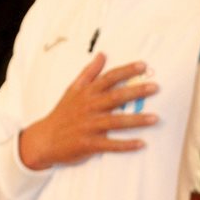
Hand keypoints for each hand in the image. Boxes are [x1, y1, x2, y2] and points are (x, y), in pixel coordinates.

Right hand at [17, 53, 157, 169]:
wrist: (44, 139)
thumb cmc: (63, 113)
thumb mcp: (73, 89)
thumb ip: (89, 72)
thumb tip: (102, 55)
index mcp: (87, 94)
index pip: (108, 78)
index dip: (126, 71)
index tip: (143, 65)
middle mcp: (89, 108)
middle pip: (115, 97)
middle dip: (136, 92)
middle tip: (155, 87)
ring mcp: (89, 126)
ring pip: (116, 122)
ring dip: (136, 120)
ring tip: (155, 118)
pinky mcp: (89, 144)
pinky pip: (110, 145)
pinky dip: (126, 145)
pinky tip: (142, 143)